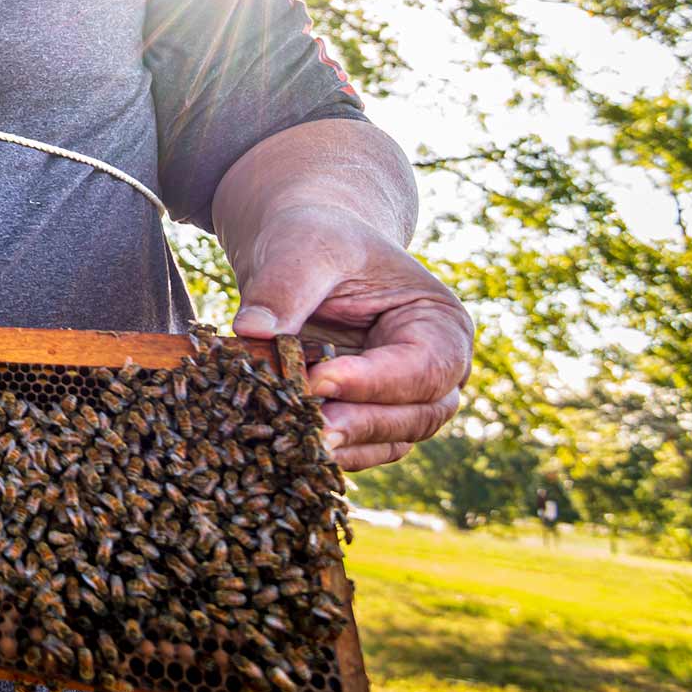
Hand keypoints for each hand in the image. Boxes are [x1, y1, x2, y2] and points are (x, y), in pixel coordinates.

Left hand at [227, 204, 472, 470]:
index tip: (320, 381)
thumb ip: (284, 286)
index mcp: (440, 323)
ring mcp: (403, 399)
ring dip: (345, 445)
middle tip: (310, 430)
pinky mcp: (365, 417)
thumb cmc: (315, 239)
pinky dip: (327, 452)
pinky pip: (358, 447)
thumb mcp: (303, 248)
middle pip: (418, 415)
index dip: (375, 381)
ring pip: (390, 441)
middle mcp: (435, 370)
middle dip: (363, 424)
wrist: (300, 252)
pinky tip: (289, 448)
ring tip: (296, 443)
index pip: (425, 366)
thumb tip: (251, 331)